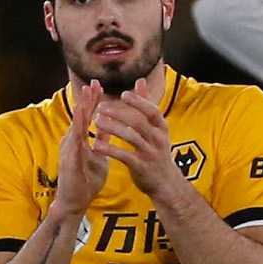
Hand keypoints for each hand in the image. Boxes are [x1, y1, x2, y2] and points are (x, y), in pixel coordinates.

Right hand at [52, 81, 109, 216]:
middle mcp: (72, 141)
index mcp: (80, 140)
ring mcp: (69, 149)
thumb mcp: (99, 156)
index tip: (100, 85)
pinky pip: (75, 142)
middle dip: (87, 99)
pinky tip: (83, 119)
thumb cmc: (85, 180)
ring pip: (76, 125)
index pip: (87, 116)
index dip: (93, 101)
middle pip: (80, 116)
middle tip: (94, 82)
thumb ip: (102, 140)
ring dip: (81, 109)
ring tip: (87, 94)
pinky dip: (79, 129)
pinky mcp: (69, 159)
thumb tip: (109, 126)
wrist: (75, 202)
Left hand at [92, 79, 181, 198]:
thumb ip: (147, 105)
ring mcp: (150, 153)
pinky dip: (110, 150)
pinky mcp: (141, 167)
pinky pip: (124, 156)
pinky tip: (97, 145)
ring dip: (112, 128)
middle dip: (118, 113)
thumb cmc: (157, 151)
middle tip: (100, 108)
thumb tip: (140, 80)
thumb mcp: (157, 128)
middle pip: (138, 121)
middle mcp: (158, 139)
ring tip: (96, 122)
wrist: (166, 183)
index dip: (138, 101)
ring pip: (131, 137)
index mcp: (162, 128)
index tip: (122, 94)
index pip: (151, 110)